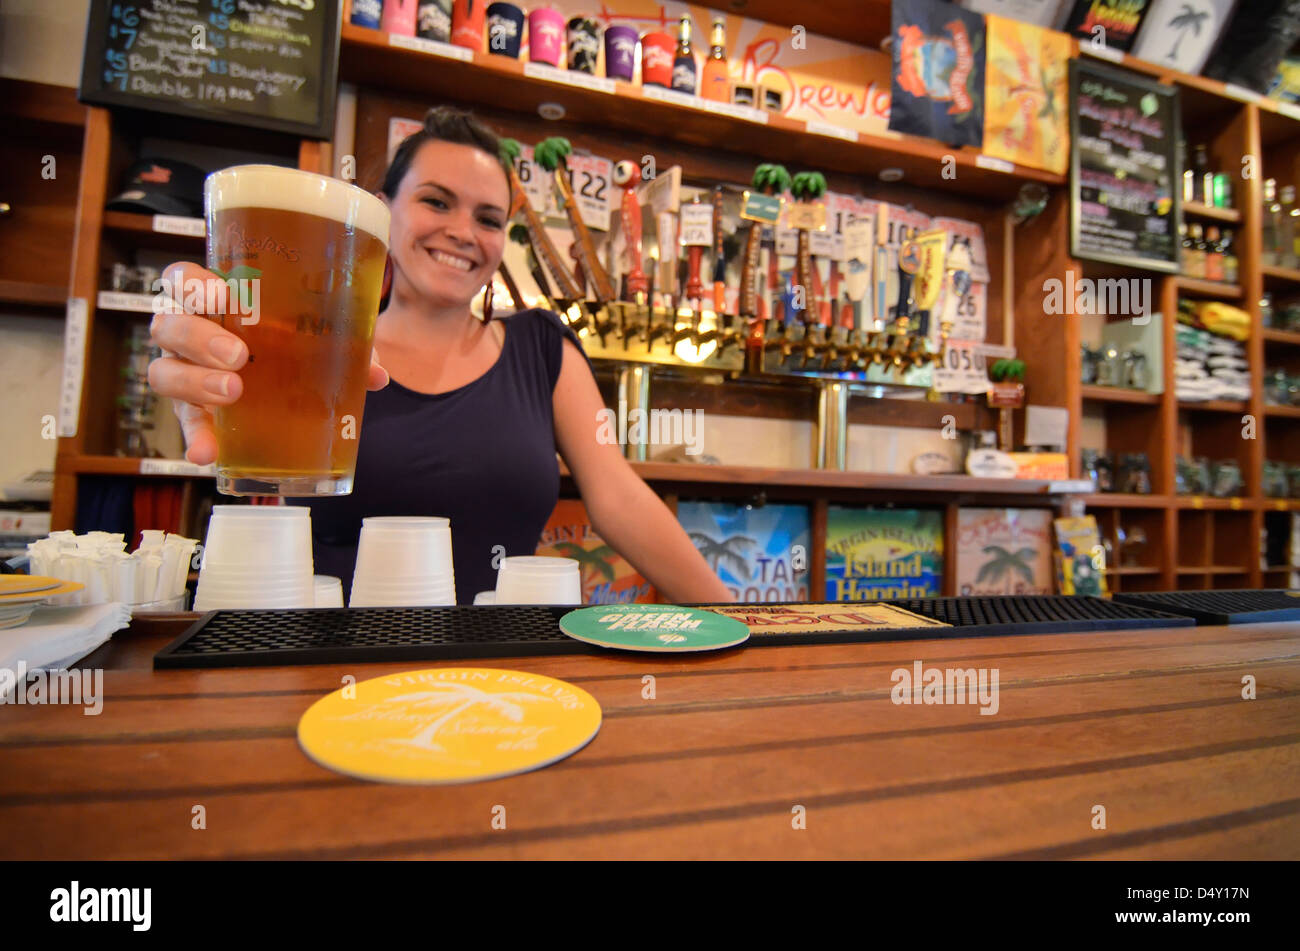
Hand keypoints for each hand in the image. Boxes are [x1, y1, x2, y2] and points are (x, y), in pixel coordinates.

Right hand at [147, 261, 389, 464]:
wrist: (277, 383)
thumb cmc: (287, 345)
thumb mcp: (311, 339)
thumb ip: (343, 347)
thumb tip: (377, 373)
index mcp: (210, 302)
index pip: (180, 279)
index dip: (192, 284)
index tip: (224, 296)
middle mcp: (184, 334)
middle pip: (169, 325)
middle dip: (199, 337)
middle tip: (238, 355)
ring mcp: (182, 373)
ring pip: (163, 372)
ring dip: (195, 382)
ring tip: (232, 391)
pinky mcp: (190, 412)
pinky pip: (184, 424)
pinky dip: (196, 437)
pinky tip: (206, 451)